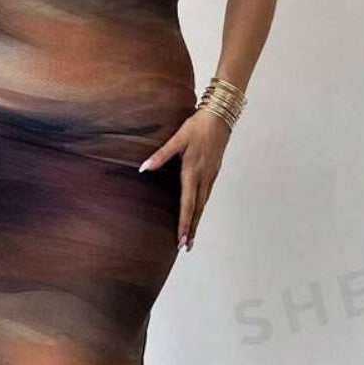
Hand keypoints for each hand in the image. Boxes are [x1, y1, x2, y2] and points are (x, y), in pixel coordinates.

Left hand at [138, 108, 231, 250]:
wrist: (220, 117)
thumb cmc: (197, 126)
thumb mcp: (177, 139)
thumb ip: (160, 155)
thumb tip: (143, 168)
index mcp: (192, 172)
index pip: (188, 203)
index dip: (185, 223)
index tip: (182, 239)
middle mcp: (203, 178)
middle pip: (197, 210)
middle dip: (192, 229)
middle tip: (187, 247)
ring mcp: (210, 176)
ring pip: (203, 204)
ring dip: (197, 222)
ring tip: (191, 238)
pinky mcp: (213, 173)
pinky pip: (206, 196)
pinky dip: (200, 209)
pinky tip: (197, 215)